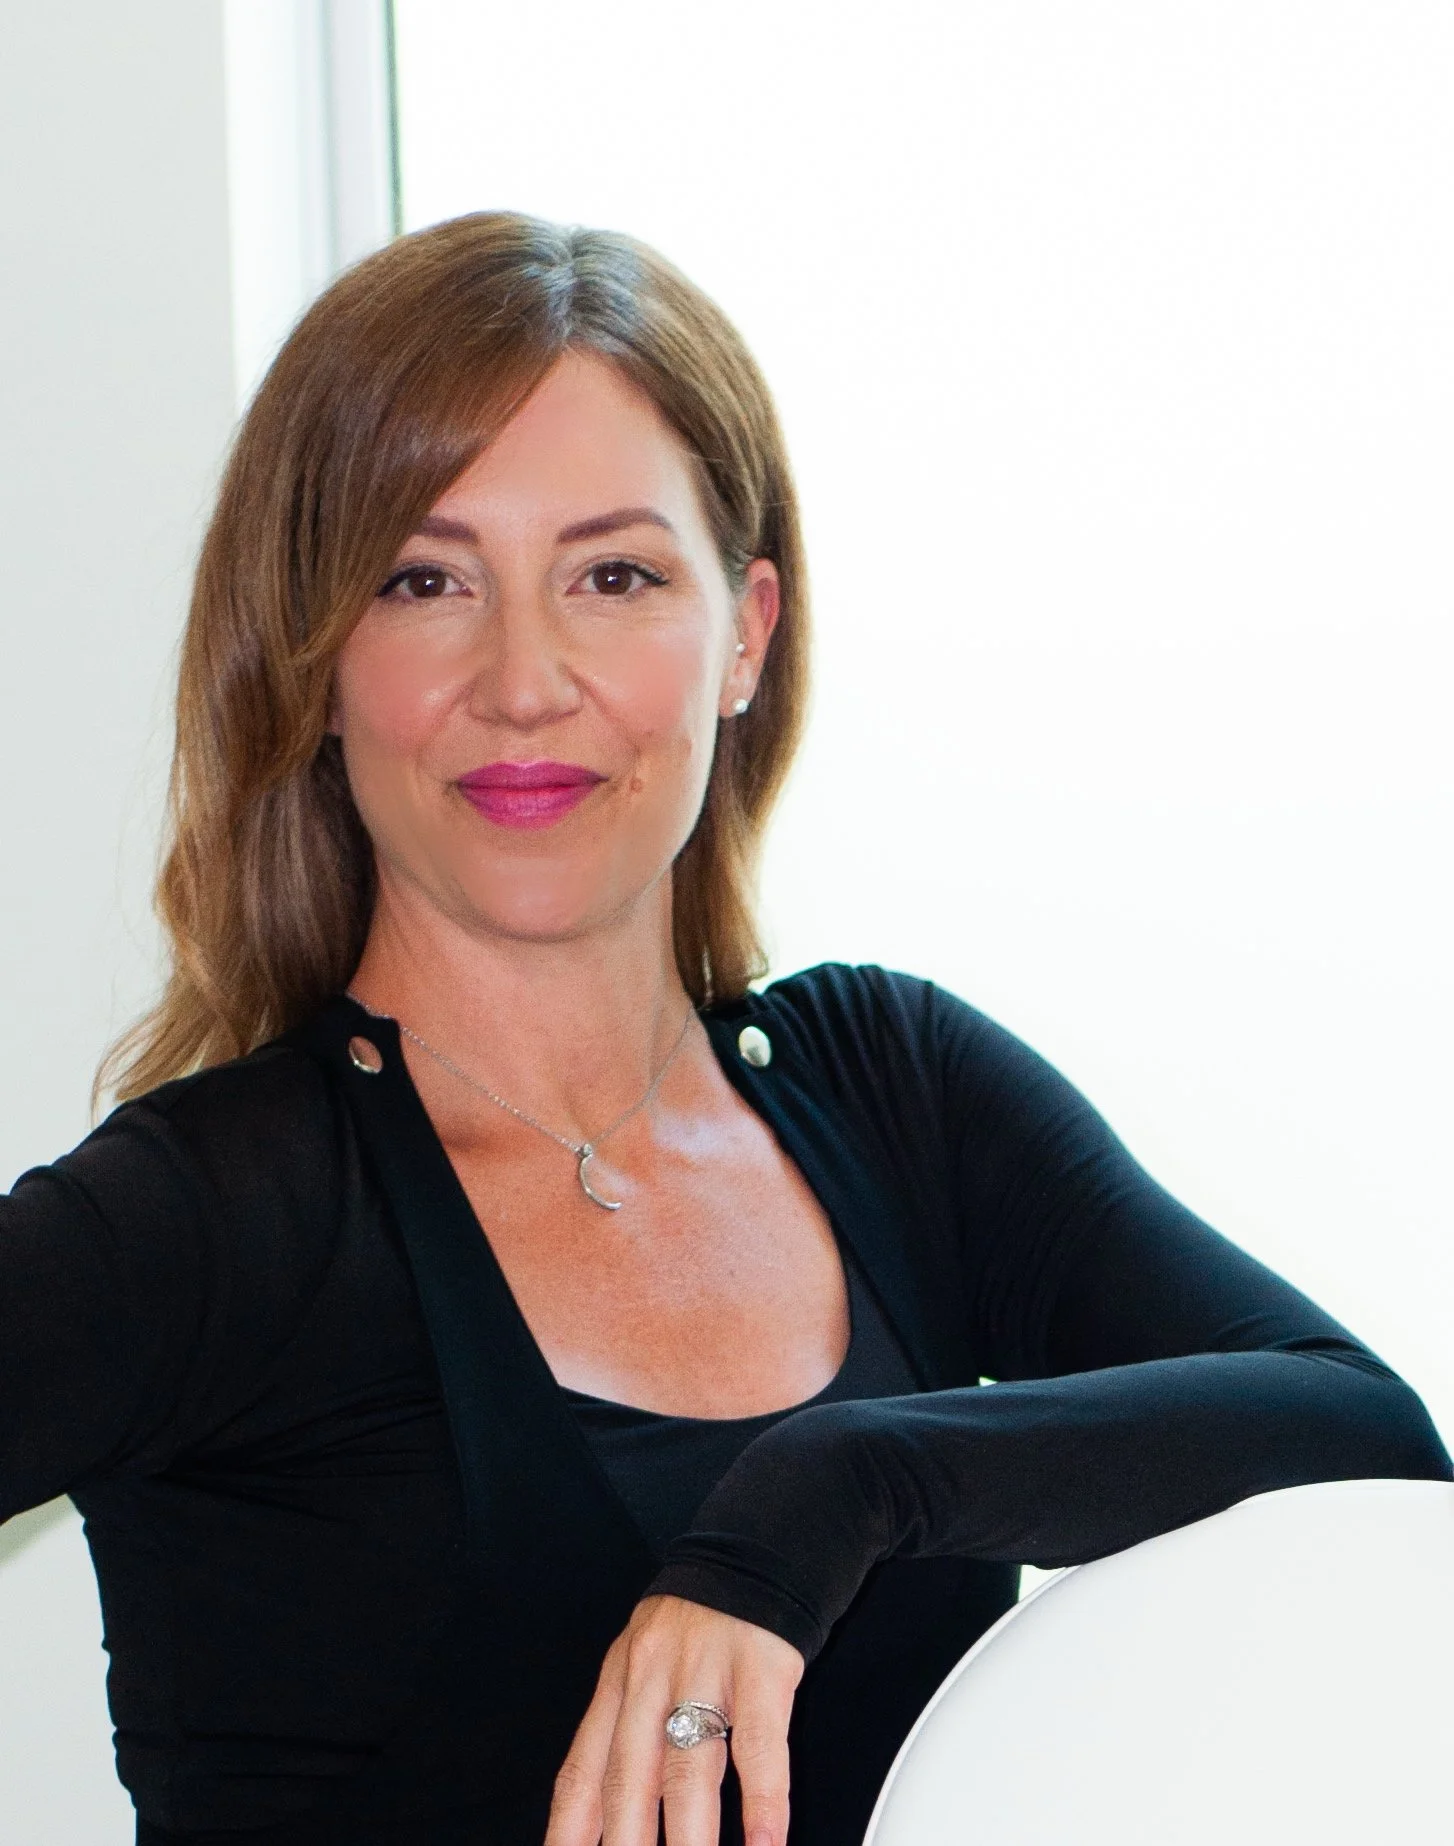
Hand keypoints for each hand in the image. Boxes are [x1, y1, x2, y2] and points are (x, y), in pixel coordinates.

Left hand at [545, 1593, 805, 1845]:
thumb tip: (604, 1817)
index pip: (582, 1774)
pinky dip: (763, 1799)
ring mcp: (705, 1672)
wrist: (755, 1544)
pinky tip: (766, 1841)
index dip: (569, 1833)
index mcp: (618, 1684)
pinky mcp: (760, 1668)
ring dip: (690, 1838)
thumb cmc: (698, 1618)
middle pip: (629, 1780)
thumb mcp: (644, 1660)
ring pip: (688, 1769)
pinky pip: (760, 1743)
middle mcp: (651, 1680)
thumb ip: (625, 1728)